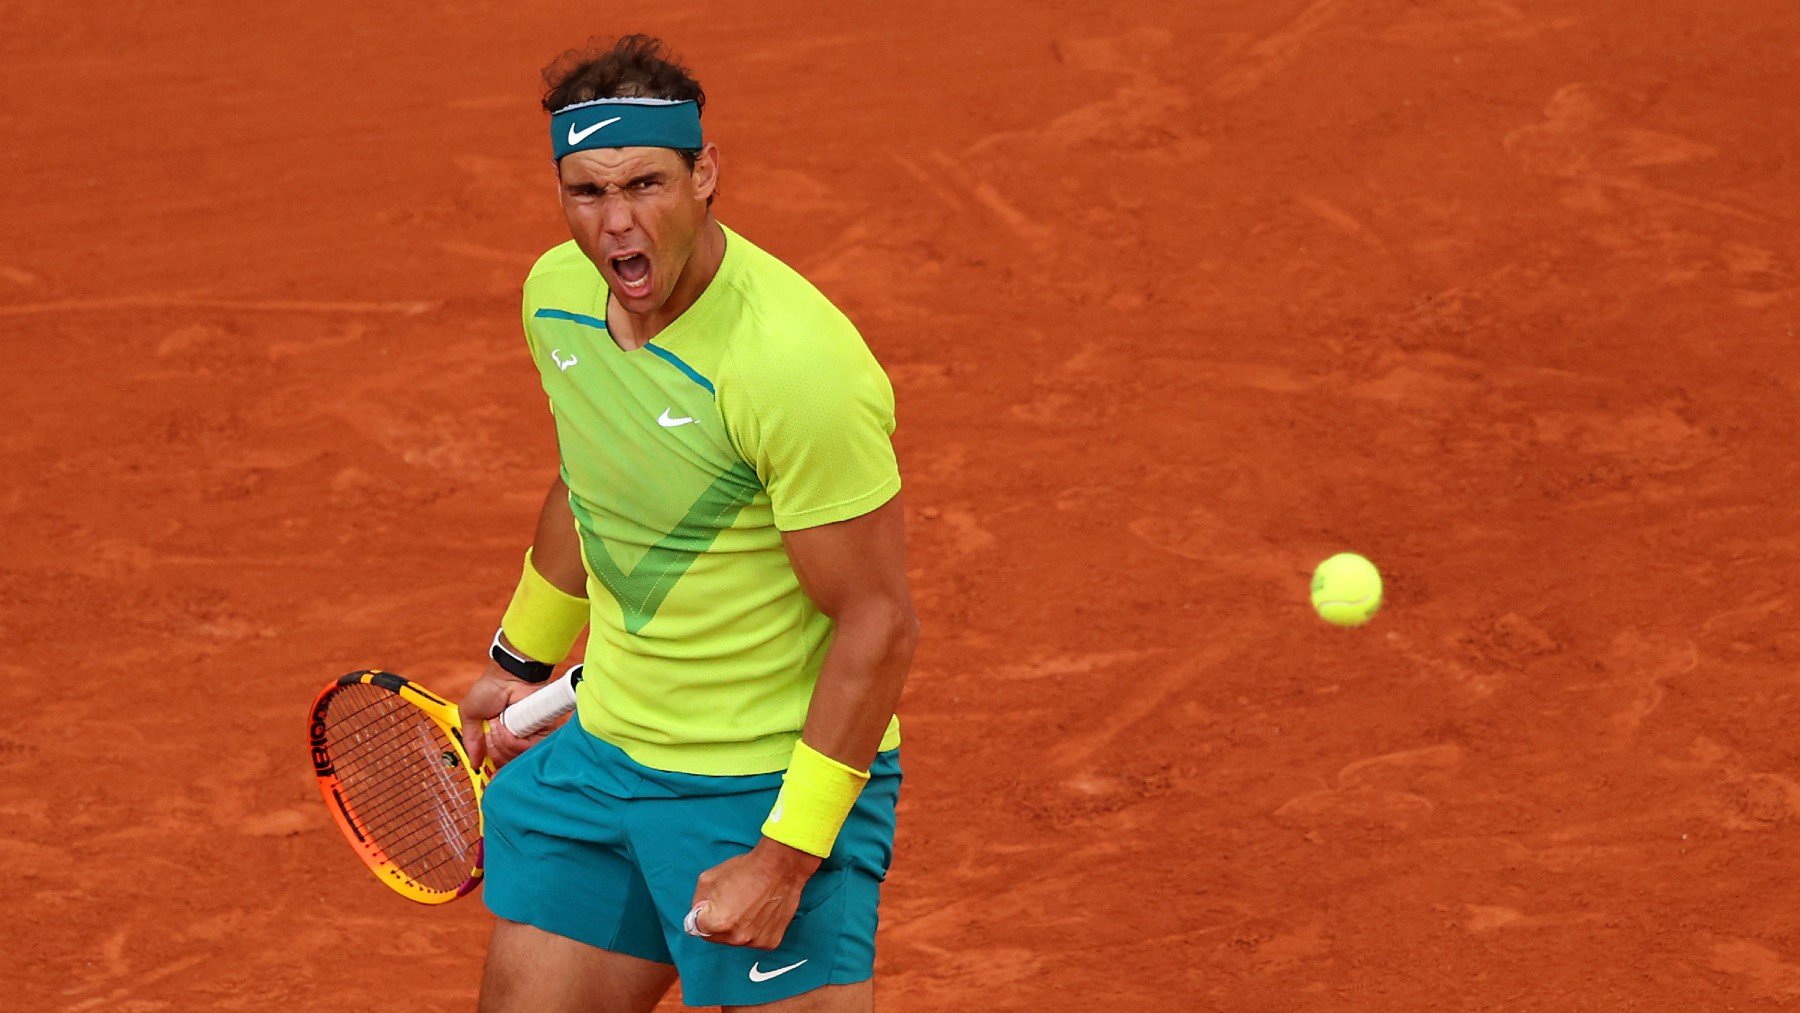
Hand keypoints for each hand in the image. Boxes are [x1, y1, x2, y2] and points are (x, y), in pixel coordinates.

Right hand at [459, 660, 551, 768]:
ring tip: (498, 724)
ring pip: (516, 758)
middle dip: (494, 750)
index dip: (496, 773)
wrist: (506, 675)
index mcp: (501, 737)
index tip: (490, 780)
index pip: (501, 763)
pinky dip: (513, 740)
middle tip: (490, 732)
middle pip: (507, 763)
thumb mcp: (471, 716)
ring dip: (502, 743)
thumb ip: (471, 741)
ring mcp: (530, 736)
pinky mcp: (543, 731)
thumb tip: (475, 765)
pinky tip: (507, 726)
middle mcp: (517, 739)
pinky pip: (527, 749)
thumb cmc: (489, 689)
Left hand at [687, 838, 822, 948]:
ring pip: (736, 939)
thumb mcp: (708, 877)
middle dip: (717, 923)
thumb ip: (698, 900)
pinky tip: (760, 912)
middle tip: (730, 903)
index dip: (701, 914)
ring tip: (747, 906)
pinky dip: (755, 929)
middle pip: (716, 936)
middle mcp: (737, 937)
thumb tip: (698, 913)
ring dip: (737, 927)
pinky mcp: (771, 941)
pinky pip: (755, 939)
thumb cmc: (745, 869)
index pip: (697, 928)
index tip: (709, 907)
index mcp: (718, 922)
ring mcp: (755, 941)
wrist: (781, 867)